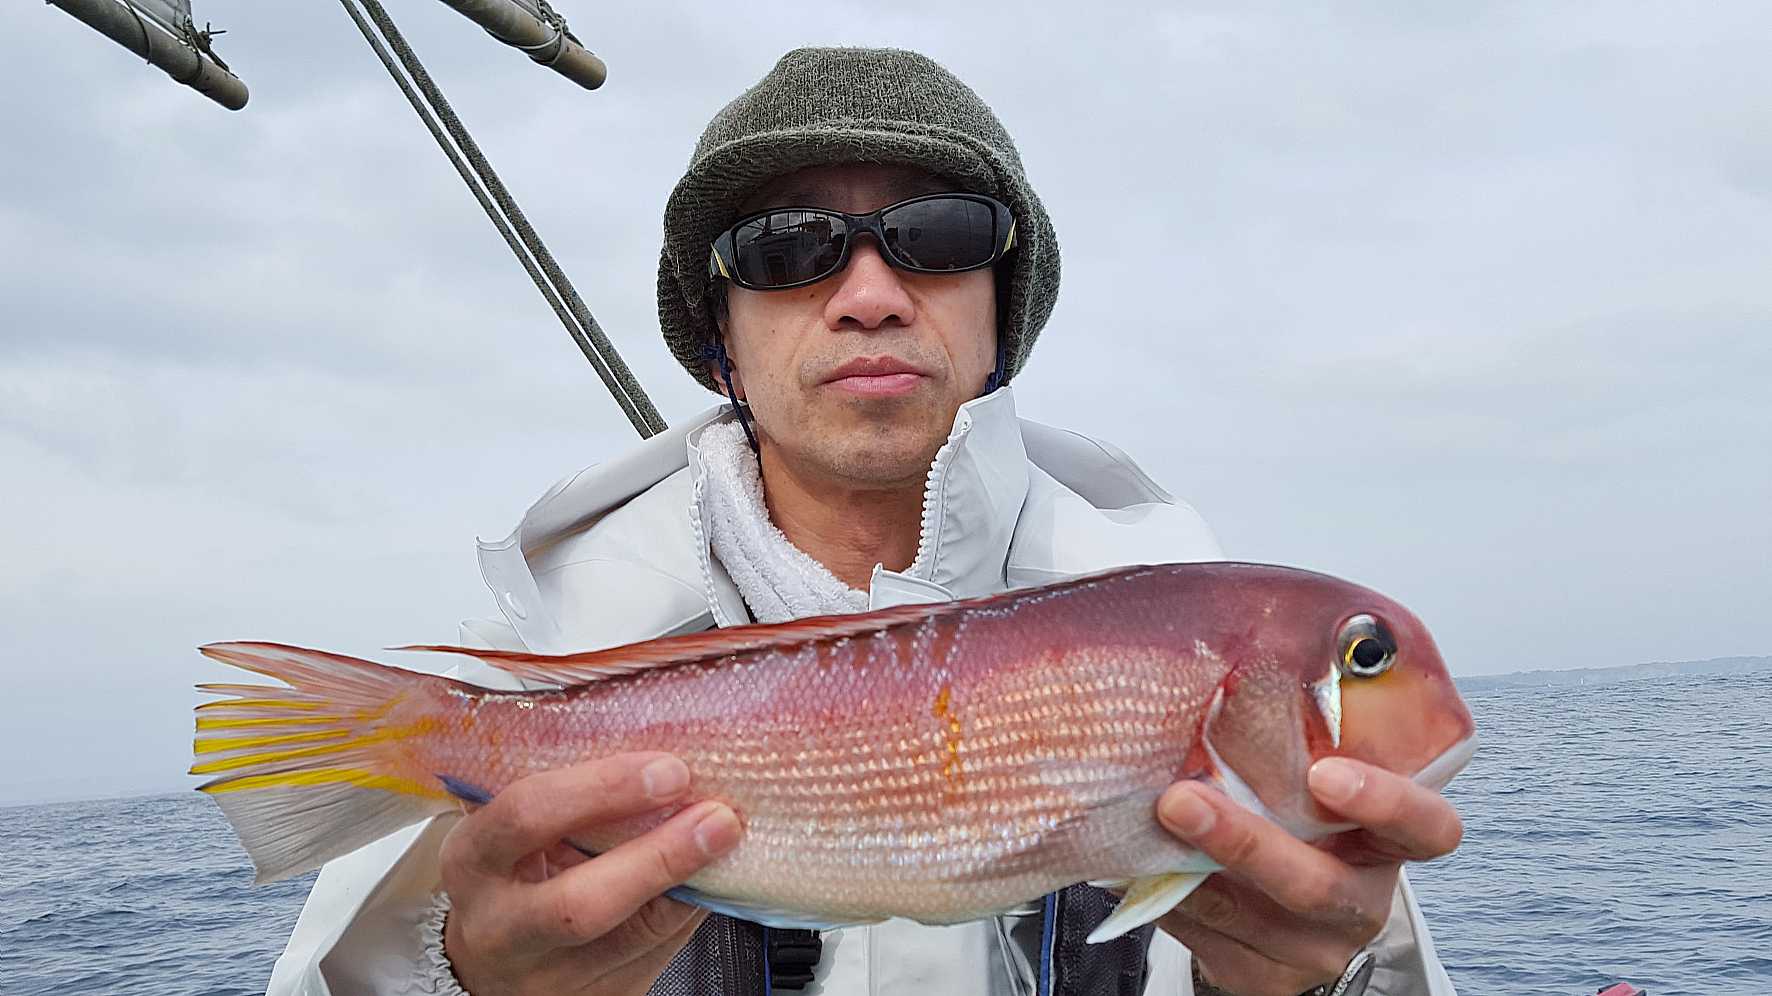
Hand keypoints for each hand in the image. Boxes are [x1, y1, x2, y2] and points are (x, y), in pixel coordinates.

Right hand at [440, 752, 742, 995]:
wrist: (487, 962)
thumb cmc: (508, 874)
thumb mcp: (514, 831)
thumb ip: (570, 800)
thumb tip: (660, 760)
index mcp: (473, 859)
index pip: (527, 816)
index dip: (601, 790)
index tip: (666, 770)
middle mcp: (500, 925)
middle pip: (580, 903)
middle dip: (659, 856)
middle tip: (716, 817)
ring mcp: (542, 975)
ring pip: (629, 941)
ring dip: (690, 884)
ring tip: (726, 840)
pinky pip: (652, 958)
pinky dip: (688, 911)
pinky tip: (709, 877)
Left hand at [1152, 757, 1462, 995]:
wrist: (1272, 911)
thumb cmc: (1294, 815)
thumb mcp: (1309, 779)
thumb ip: (1298, 740)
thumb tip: (1221, 649)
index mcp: (1390, 842)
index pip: (1428, 828)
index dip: (1386, 803)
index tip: (1326, 774)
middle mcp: (1363, 901)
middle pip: (1318, 886)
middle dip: (1245, 841)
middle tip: (1180, 798)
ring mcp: (1314, 949)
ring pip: (1246, 913)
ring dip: (1184, 865)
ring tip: (1140, 819)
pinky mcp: (1263, 979)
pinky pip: (1205, 936)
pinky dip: (1165, 893)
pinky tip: (1135, 858)